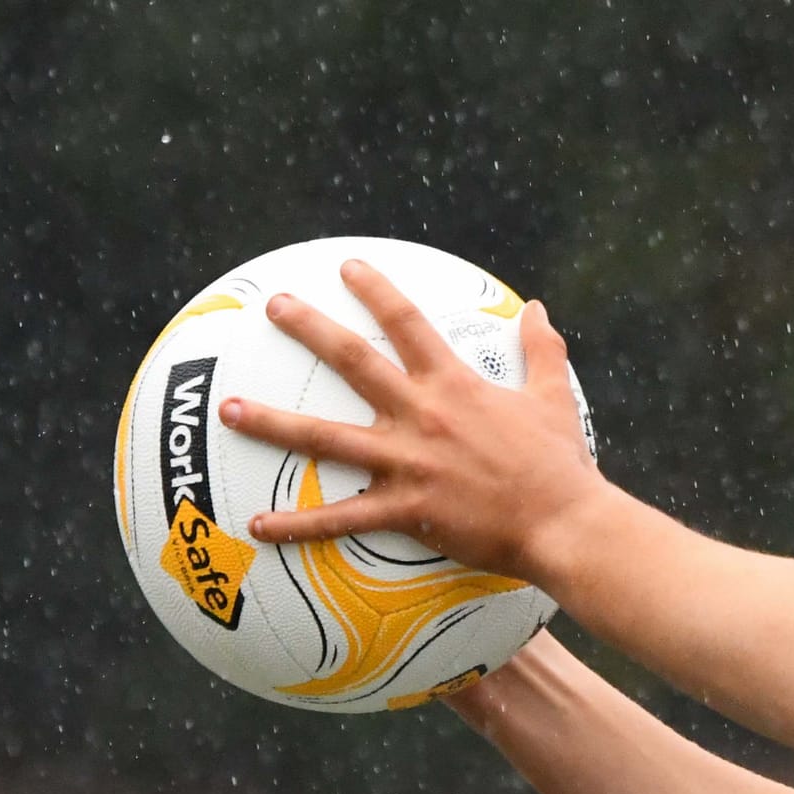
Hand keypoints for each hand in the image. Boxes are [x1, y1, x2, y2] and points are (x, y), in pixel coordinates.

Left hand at [221, 262, 608, 582]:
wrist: (565, 523)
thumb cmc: (561, 463)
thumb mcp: (554, 397)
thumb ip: (542, 349)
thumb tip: (537, 307)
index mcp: (455, 384)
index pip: (408, 322)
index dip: (376, 290)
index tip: (347, 267)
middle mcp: (422, 414)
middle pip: (352, 361)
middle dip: (309, 328)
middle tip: (274, 305)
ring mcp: (407, 462)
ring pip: (325, 437)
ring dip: (272, 422)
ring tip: (228, 410)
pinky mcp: (404, 509)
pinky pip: (339, 519)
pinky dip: (296, 525)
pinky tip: (257, 526)